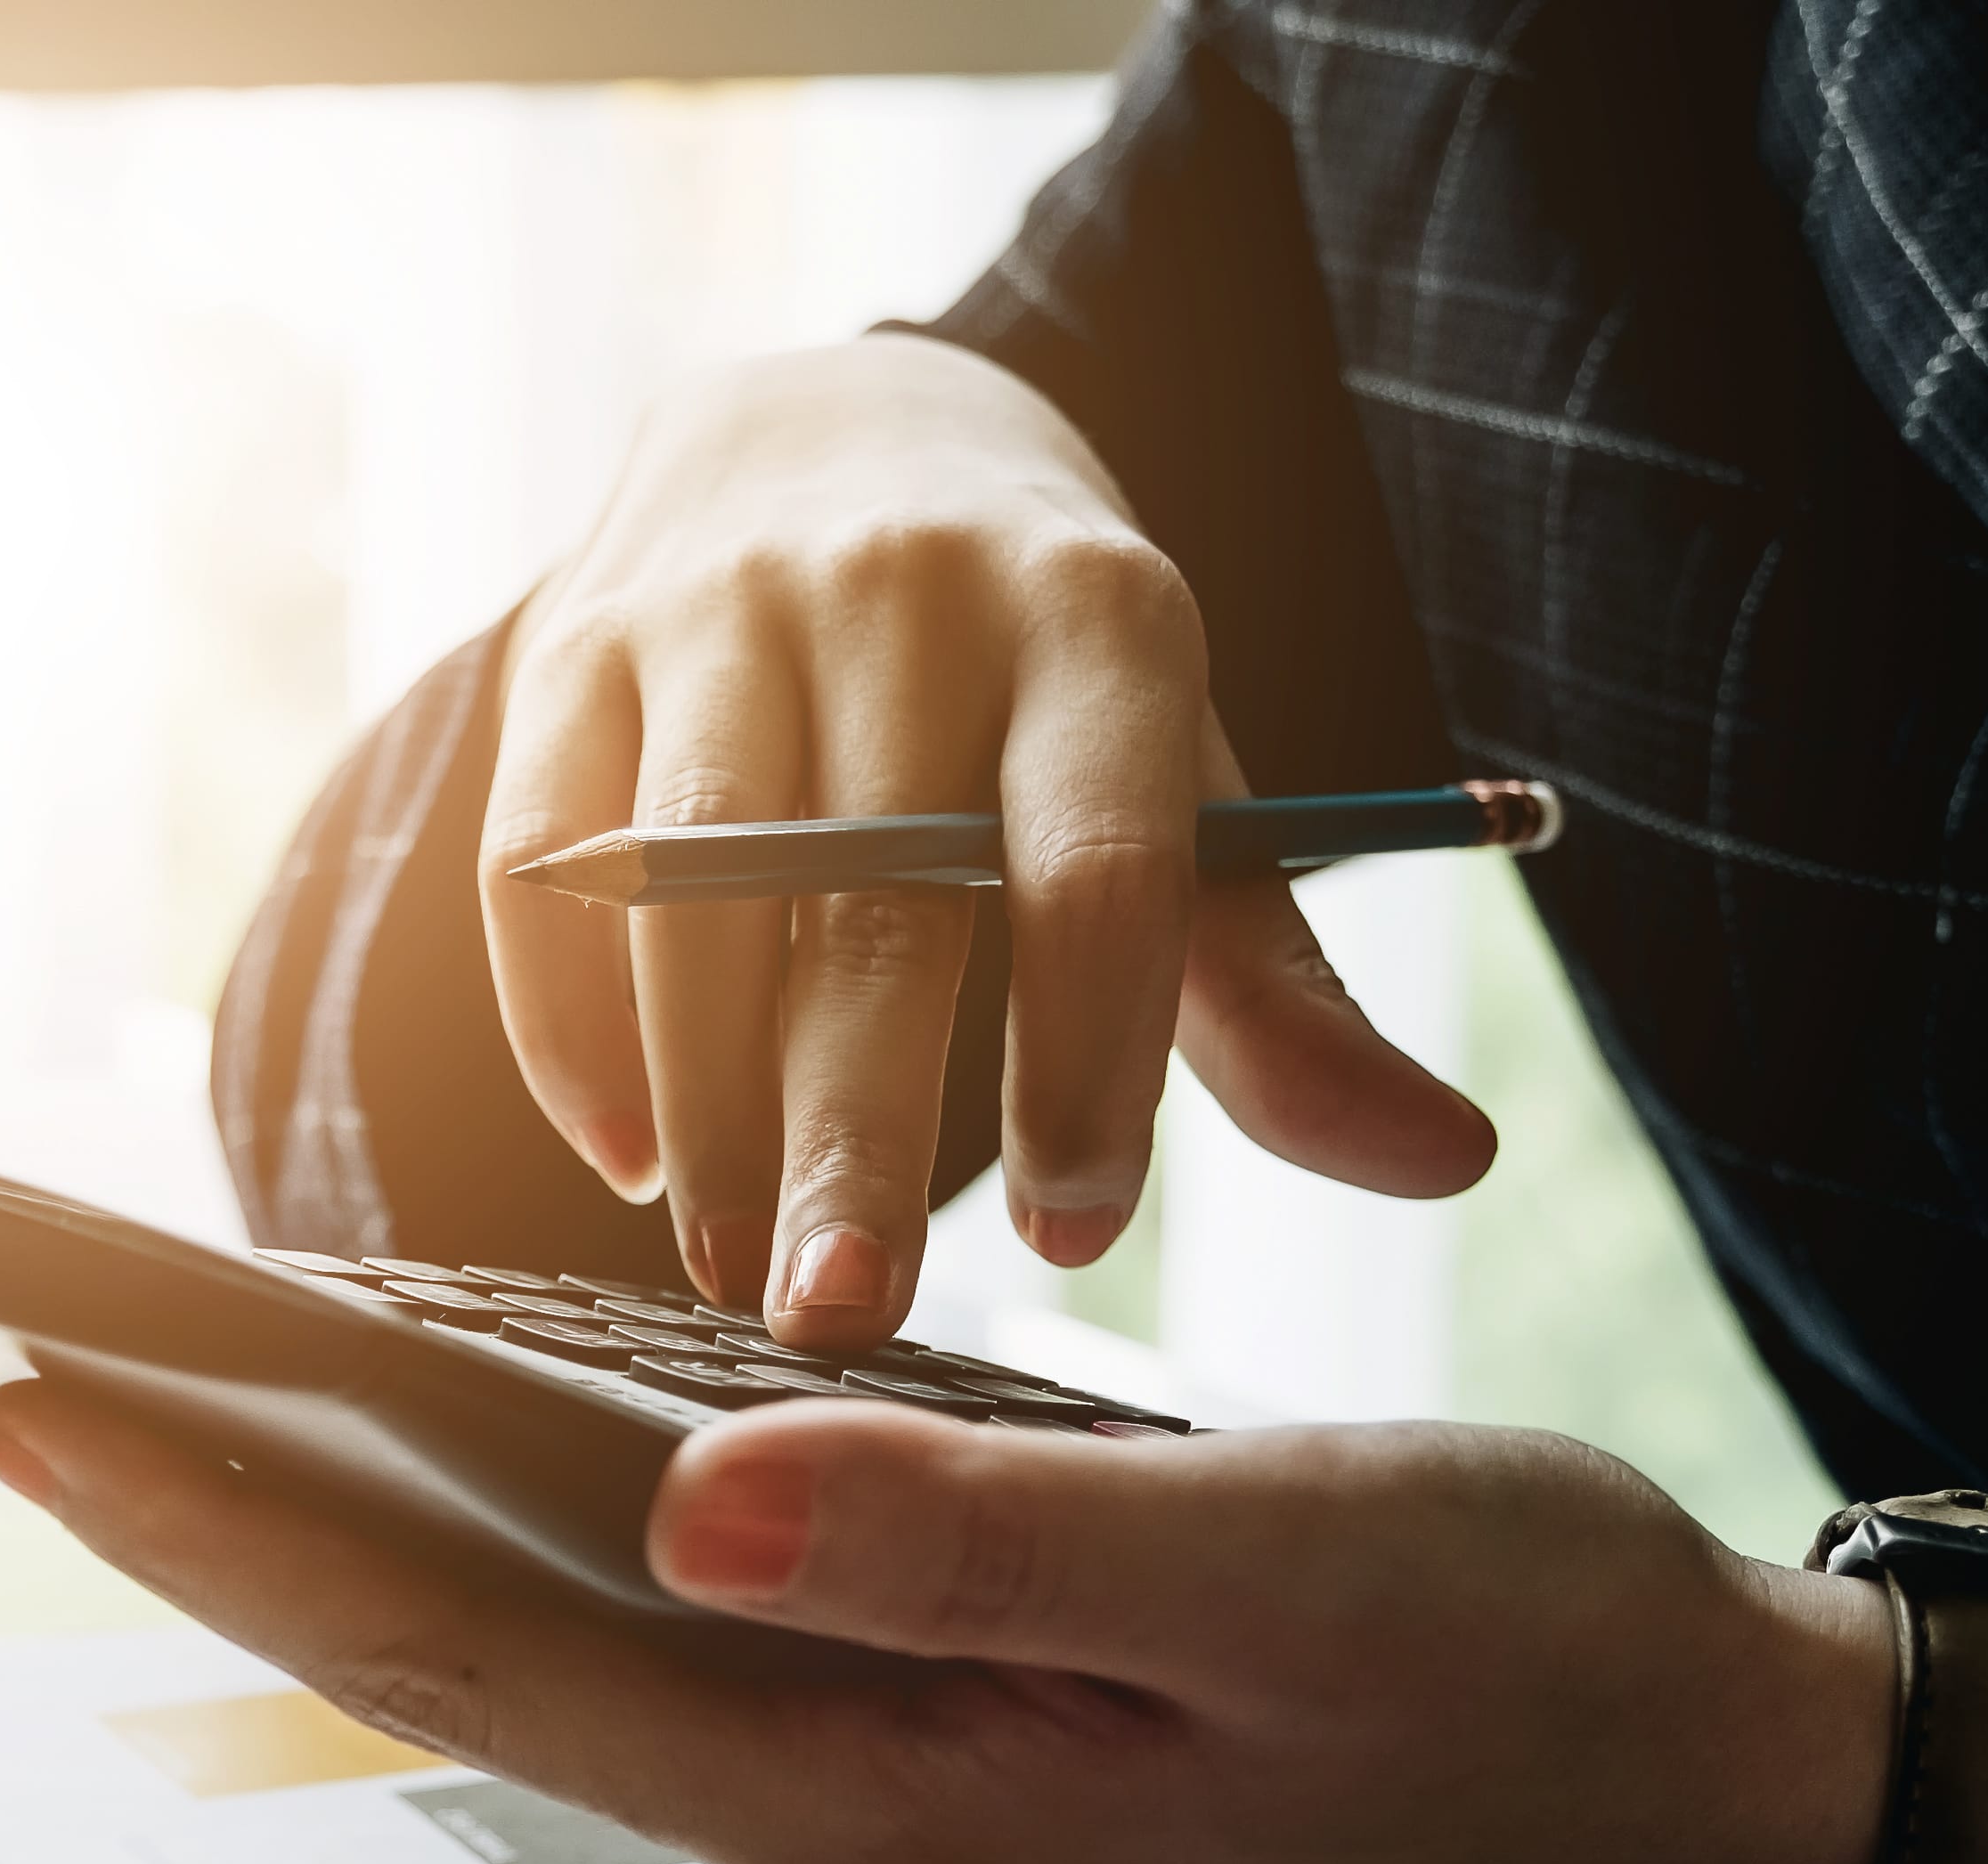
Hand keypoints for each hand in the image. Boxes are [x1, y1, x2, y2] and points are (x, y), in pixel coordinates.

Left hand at [0, 1386, 1987, 1863]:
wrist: (1656, 1744)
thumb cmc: (1497, 1644)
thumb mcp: (1278, 1569)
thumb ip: (982, 1542)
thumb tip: (694, 1495)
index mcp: (872, 1795)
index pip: (476, 1646)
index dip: (234, 1526)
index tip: (22, 1389)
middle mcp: (806, 1804)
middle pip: (430, 1641)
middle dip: (185, 1503)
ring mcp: (837, 1761)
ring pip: (505, 1618)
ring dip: (296, 1502)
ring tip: (84, 1358)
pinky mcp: (883, 1689)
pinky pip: (617, 1589)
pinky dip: (465, 1497)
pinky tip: (363, 1406)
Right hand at [483, 334, 1494, 1342]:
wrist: (825, 422)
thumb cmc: (1028, 675)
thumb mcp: (1175, 790)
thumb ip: (1274, 992)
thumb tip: (1448, 1160)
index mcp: (1099, 617)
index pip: (1097, 861)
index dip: (1085, 1059)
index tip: (1075, 1235)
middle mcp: (904, 589)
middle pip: (871, 901)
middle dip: (853, 1132)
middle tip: (845, 1317)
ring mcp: (718, 610)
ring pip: (686, 891)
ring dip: (701, 1104)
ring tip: (730, 1267)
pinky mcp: (570, 649)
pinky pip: (539, 865)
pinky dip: (569, 1033)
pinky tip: (624, 1160)